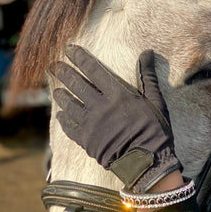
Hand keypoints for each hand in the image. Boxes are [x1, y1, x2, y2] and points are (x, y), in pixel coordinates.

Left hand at [52, 45, 181, 191]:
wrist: (147, 162)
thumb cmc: (155, 130)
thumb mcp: (156, 101)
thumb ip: (148, 76)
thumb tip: (147, 53)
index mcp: (118, 94)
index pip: (93, 70)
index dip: (80, 58)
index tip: (69, 49)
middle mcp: (101, 106)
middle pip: (76, 84)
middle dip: (64, 72)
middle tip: (54, 65)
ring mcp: (91, 124)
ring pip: (69, 104)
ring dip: (61, 95)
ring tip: (56, 89)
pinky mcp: (87, 140)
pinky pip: (69, 127)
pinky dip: (64, 119)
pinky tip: (61, 114)